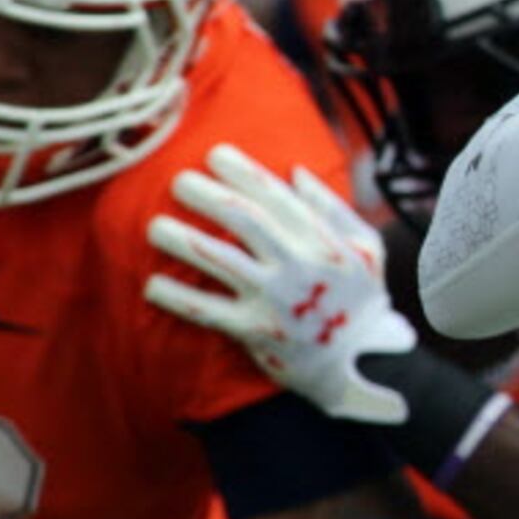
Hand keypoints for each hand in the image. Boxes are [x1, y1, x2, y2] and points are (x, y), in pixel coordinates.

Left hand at [144, 143, 415, 423]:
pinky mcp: (255, 332)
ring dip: (180, 239)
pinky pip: (206, 311)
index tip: (214, 154)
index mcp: (323, 240)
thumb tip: (294, 171)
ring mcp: (273, 299)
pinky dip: (176, 298)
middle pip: (241, 218)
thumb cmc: (361, 300)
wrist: (362, 364)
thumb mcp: (367, 248)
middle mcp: (297, 265)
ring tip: (154, 226)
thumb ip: (333, 208)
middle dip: (205, 193)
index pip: (275, 195)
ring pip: (217, 259)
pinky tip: (151, 285)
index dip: (241, 170)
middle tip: (178, 181)